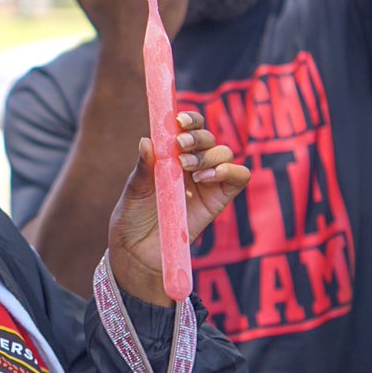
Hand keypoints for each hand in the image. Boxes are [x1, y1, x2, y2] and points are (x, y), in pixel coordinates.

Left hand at [107, 111, 249, 305]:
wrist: (138, 253)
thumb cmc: (132, 218)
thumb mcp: (133, 191)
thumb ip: (144, 169)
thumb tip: (147, 141)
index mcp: (169, 156)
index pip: (186, 128)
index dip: (188, 119)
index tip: (178, 120)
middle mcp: (190, 165)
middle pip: (208, 137)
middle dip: (197, 136)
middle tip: (180, 144)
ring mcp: (207, 182)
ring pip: (224, 153)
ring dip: (209, 154)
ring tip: (188, 167)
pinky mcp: (219, 200)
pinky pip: (239, 177)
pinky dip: (229, 170)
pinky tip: (207, 177)